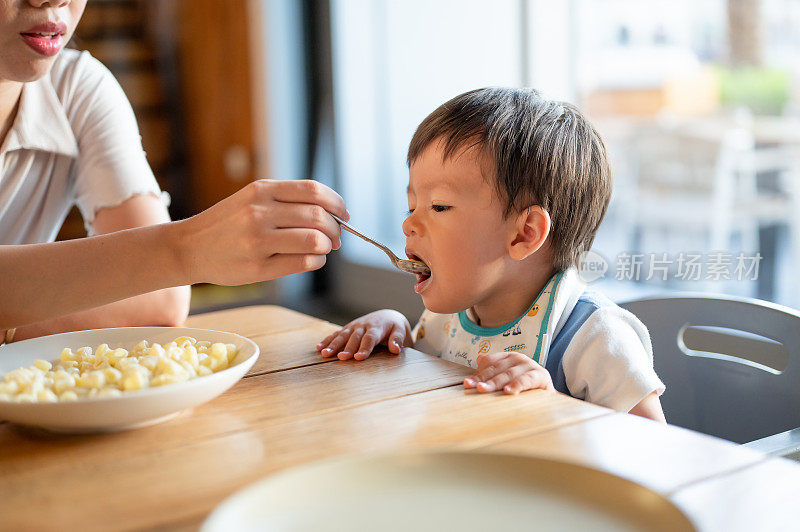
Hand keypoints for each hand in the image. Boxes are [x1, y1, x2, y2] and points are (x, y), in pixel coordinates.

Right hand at [176, 179, 348, 284]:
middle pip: (318, 216)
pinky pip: (303, 262)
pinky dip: (316, 261)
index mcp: (262, 190)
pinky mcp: (258, 267)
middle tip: (336, 238)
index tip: (344, 214)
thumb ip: (285, 201)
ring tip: (324, 249)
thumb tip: (331, 212)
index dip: (336, 203)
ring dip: (327, 245)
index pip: (314, 191)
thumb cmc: (227, 224)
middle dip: (336, 229)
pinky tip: (311, 260)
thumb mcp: (251, 199)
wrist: (188, 248)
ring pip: (314, 240)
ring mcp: (258, 240)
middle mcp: (259, 212)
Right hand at [317, 310, 411, 360]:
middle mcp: (363, 326)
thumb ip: (398, 340)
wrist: (386, 316)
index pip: (370, 338)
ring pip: (342, 335)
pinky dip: (327, 340)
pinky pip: (336, 334)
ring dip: (333, 344)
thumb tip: (395, 349)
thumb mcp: (400, 331)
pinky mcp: (348, 328)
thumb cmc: (394, 327)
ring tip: (325, 353)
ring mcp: (354, 326)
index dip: (364, 348)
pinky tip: (319, 347)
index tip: (359, 357)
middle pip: (354, 338)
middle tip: (341, 358)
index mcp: (376, 328)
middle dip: (347, 348)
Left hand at [464, 352, 553, 394]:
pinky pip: (526, 380)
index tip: (467, 384)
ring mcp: (530, 365)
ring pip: (508, 374)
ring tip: (483, 389)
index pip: (490, 362)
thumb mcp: (507, 380)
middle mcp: (518, 358)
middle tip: (473, 387)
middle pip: (497, 368)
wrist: (548, 400)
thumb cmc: (523, 389)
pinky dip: (517, 385)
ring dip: (495, 382)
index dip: (478, 373)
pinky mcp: (541, 376)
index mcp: (508, 357)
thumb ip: (493, 372)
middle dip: (483, 378)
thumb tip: (478, 359)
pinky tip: (508, 392)